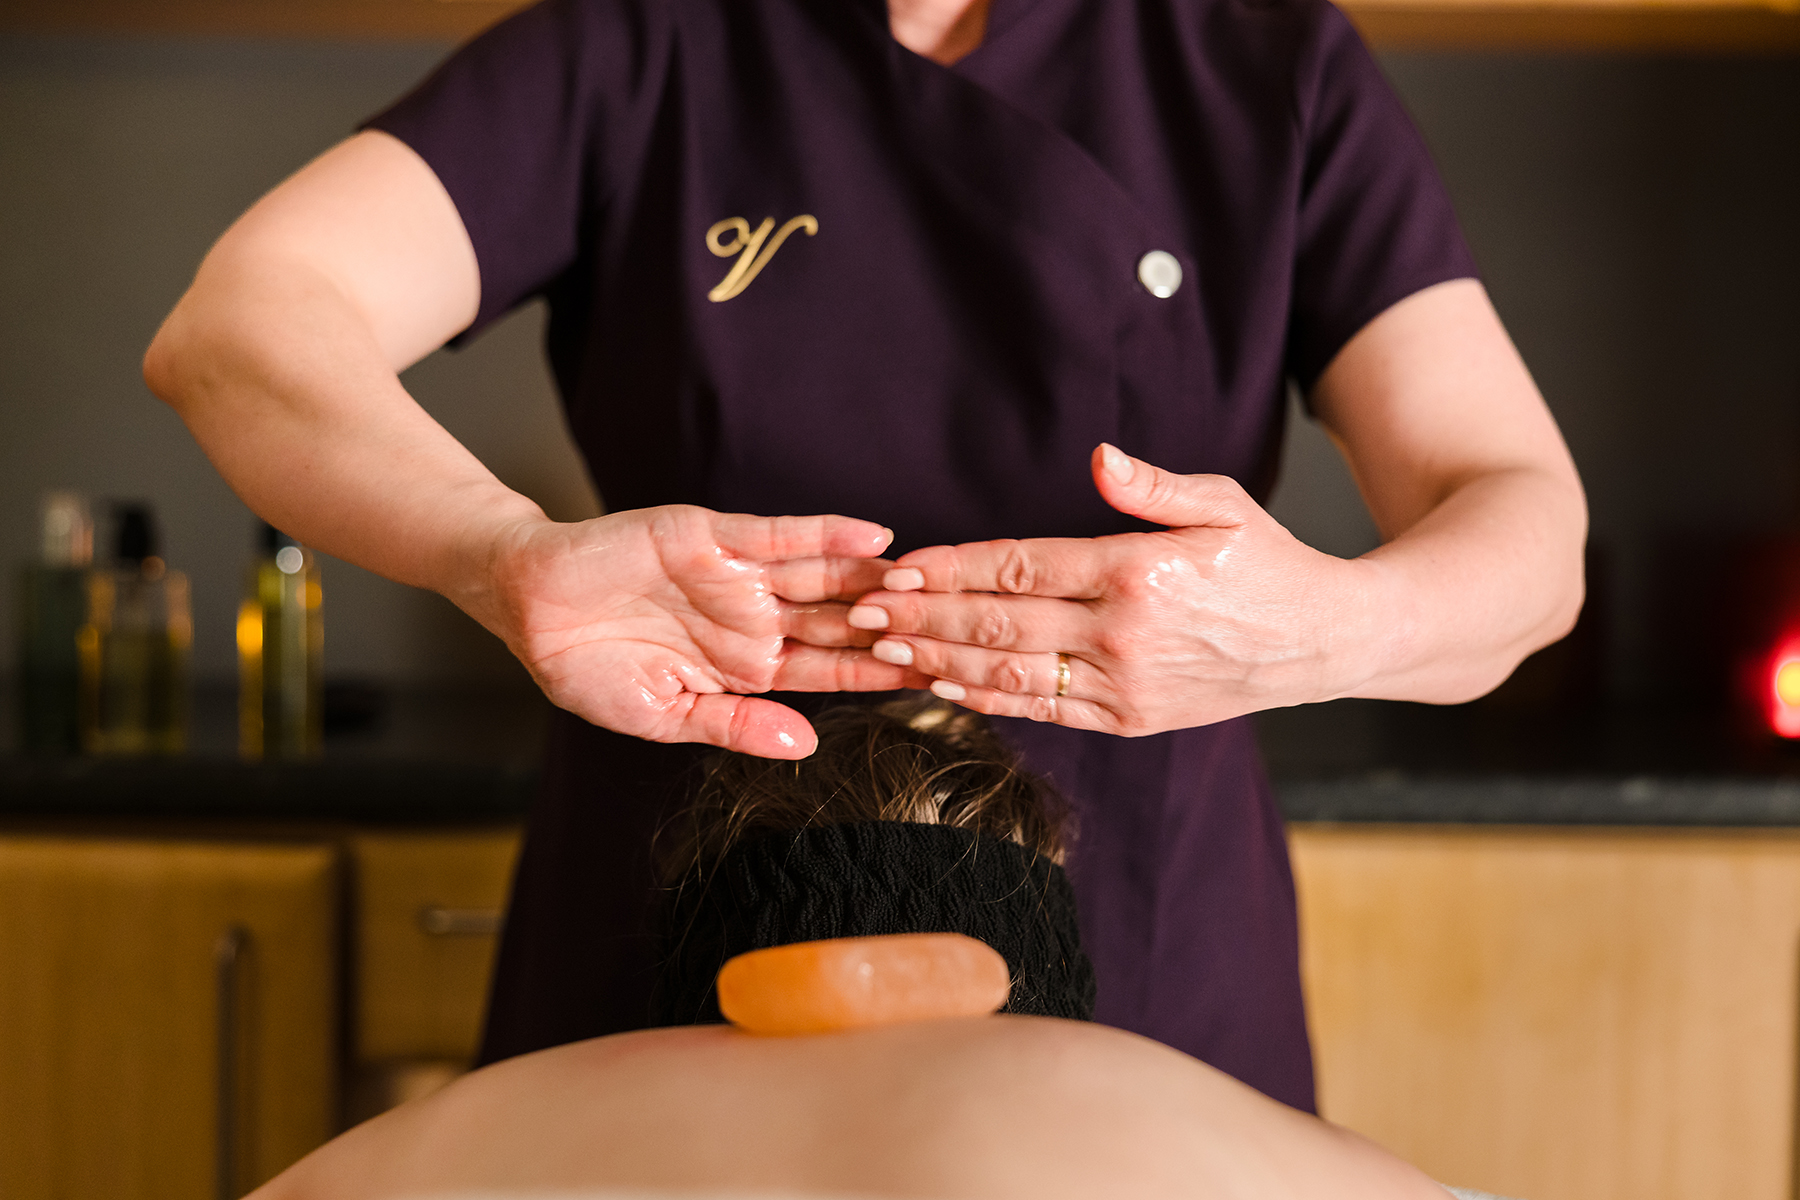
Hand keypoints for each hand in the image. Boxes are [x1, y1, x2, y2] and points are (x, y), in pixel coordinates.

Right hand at [474, 505, 931, 757]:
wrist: (528, 608)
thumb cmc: (587, 668)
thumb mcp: (662, 715)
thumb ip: (734, 726)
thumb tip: (805, 745)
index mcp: (749, 666)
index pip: (830, 669)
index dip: (882, 674)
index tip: (940, 681)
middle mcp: (755, 617)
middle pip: (842, 620)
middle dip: (896, 625)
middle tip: (959, 630)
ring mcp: (738, 576)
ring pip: (822, 576)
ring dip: (875, 581)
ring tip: (934, 583)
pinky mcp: (712, 537)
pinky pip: (777, 533)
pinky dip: (823, 533)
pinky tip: (871, 538)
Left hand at [842, 445, 1383, 734]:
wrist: (1323, 643)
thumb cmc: (1267, 562)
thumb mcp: (1222, 503)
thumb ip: (1152, 485)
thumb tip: (1099, 459)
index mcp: (1139, 571)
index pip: (1022, 566)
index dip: (952, 566)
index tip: (900, 565)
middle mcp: (1124, 634)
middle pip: (1000, 624)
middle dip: (923, 617)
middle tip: (862, 611)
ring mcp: (1125, 686)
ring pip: (1010, 675)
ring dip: (939, 661)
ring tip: (883, 649)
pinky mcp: (1129, 720)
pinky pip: (1043, 711)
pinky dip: (987, 699)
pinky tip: (943, 684)